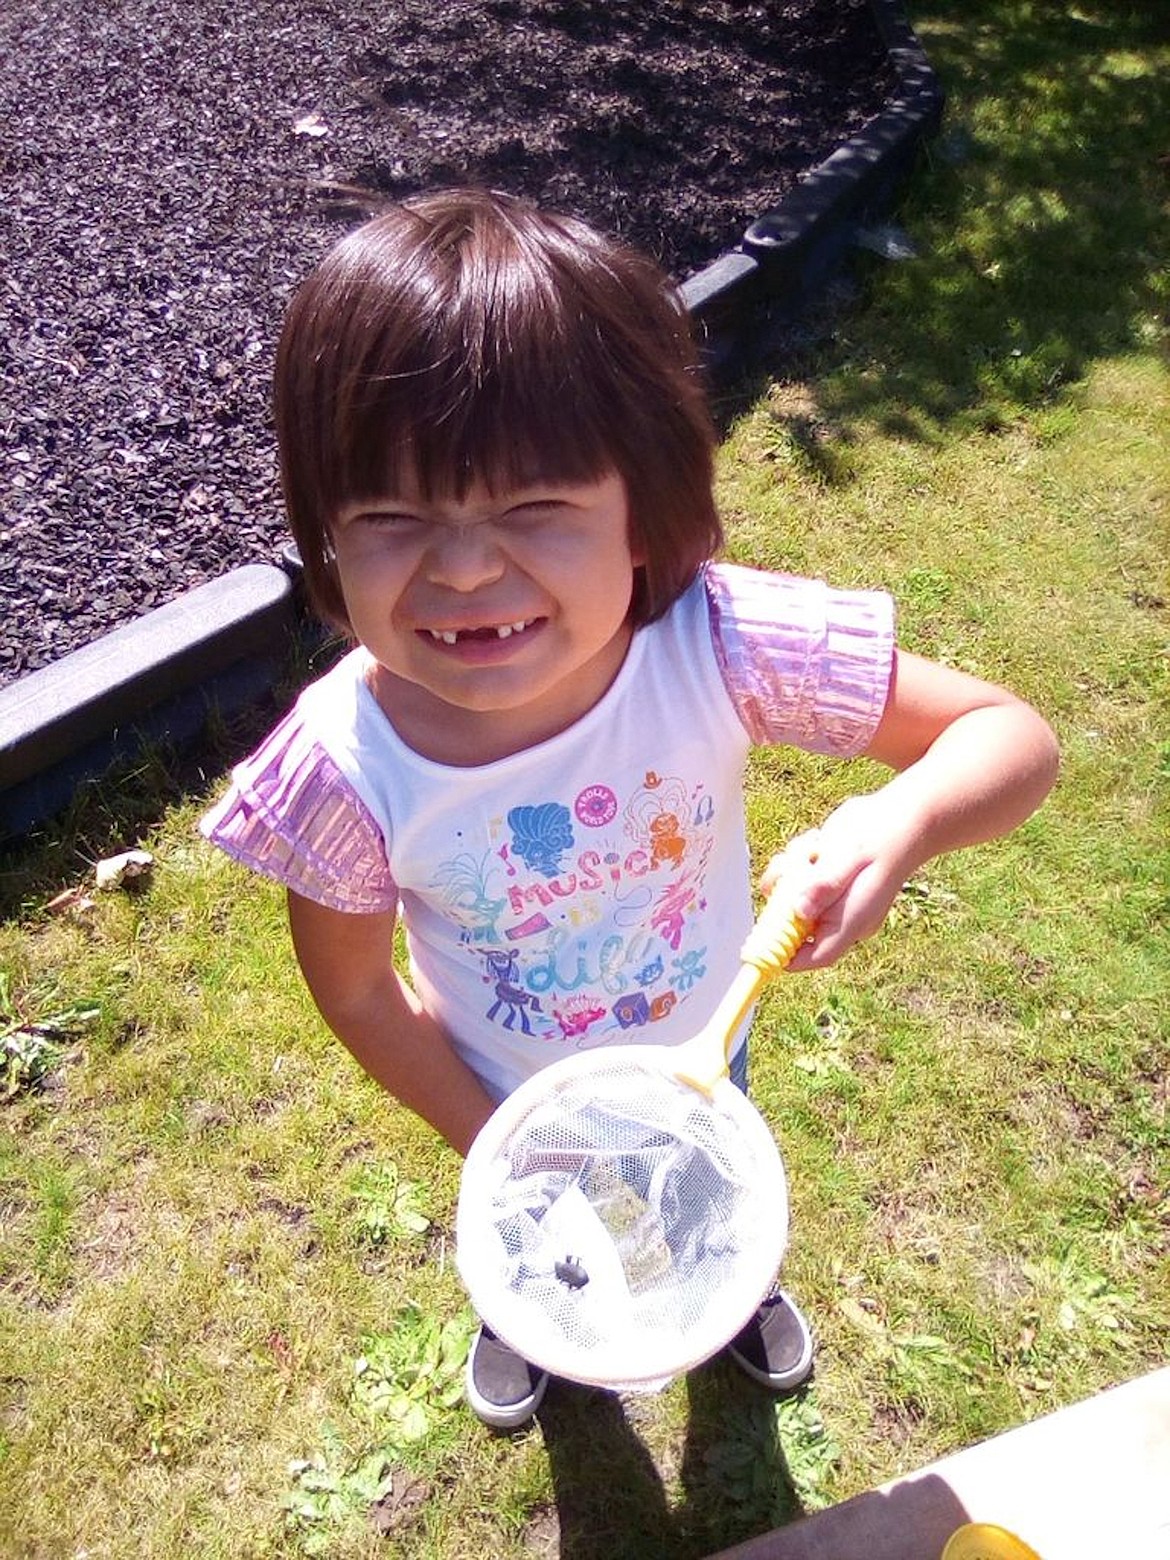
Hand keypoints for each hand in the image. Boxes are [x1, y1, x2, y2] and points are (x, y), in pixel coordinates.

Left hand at [759, 791, 920, 970]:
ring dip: (790, 873)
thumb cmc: (882, 838)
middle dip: (783, 899)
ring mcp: (833, 899)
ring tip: (812, 849)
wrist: (902, 816)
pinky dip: (796, 860)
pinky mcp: (824, 881)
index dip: (788, 958)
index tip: (761, 947)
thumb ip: (824, 885)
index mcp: (852, 921)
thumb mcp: (850, 859)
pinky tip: (816, 842)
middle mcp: (841, 916)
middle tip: (796, 869)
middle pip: (796, 926)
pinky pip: (796, 879)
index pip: (817, 956)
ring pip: (791, 897)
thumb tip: (798, 910)